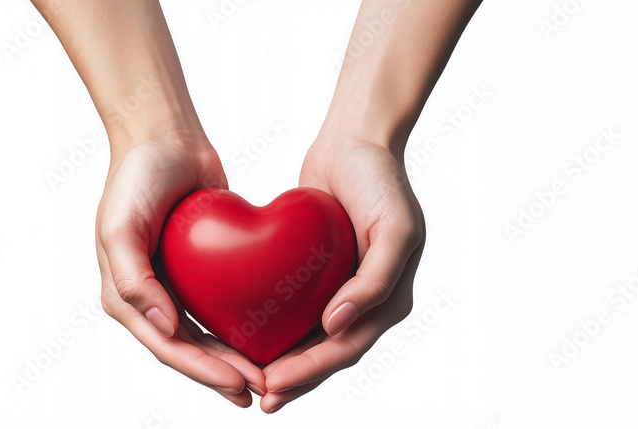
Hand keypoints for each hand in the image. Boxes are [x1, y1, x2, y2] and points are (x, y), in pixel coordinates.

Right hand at [96, 137, 266, 406]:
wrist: (164, 134)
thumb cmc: (136, 176)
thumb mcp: (120, 226)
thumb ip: (133, 280)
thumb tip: (166, 328)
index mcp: (124, 295)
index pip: (166, 346)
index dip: (203, 372)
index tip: (240, 384)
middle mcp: (148, 296)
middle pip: (188, 349)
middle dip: (222, 374)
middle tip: (260, 391)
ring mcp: (174, 284)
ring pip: (206, 335)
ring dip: (233, 359)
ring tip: (267, 378)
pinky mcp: (199, 268)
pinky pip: (220, 305)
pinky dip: (240, 325)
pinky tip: (268, 338)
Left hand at [259, 137, 425, 412]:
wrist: (356, 140)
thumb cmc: (381, 181)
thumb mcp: (394, 230)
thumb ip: (375, 282)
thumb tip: (337, 326)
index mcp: (389, 300)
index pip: (347, 348)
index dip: (312, 372)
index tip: (274, 386)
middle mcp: (365, 301)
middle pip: (326, 353)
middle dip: (293, 378)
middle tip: (259, 397)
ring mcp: (340, 288)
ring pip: (307, 337)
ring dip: (282, 361)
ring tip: (248, 381)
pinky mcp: (315, 272)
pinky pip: (291, 306)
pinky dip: (272, 326)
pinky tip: (242, 335)